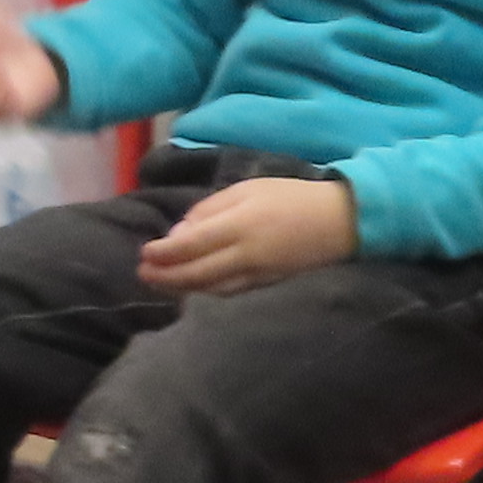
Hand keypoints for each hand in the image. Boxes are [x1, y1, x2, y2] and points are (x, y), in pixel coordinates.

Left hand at [137, 177, 357, 294]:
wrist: (341, 221)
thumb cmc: (291, 197)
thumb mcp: (248, 189)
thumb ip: (210, 209)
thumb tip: (178, 234)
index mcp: (240, 224)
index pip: (191, 245)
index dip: (164, 254)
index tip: (143, 254)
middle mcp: (246, 254)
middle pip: (196, 273)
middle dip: (165, 276)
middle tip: (141, 274)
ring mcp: (257, 274)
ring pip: (210, 288)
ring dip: (181, 288)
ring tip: (159, 282)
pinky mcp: (266, 285)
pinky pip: (228, 293)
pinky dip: (205, 292)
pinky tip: (191, 288)